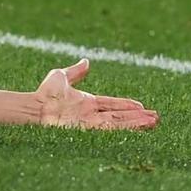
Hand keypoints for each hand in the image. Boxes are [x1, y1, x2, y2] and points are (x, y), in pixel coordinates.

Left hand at [32, 59, 157, 129]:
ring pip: (119, 123)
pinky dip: (125, 128)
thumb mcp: (61, 77)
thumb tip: (86, 61)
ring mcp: (91, 123)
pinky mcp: (89, 130)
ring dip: (136, 123)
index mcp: (88, 103)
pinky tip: (137, 129)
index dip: (127, 106)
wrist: (34, 108)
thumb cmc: (44, 94)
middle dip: (138, 118)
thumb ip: (75, 72)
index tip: (142, 106)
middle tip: (156, 118)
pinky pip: (111, 129)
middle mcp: (92, 115)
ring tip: (154, 123)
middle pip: (120, 116)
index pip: (113, 105)